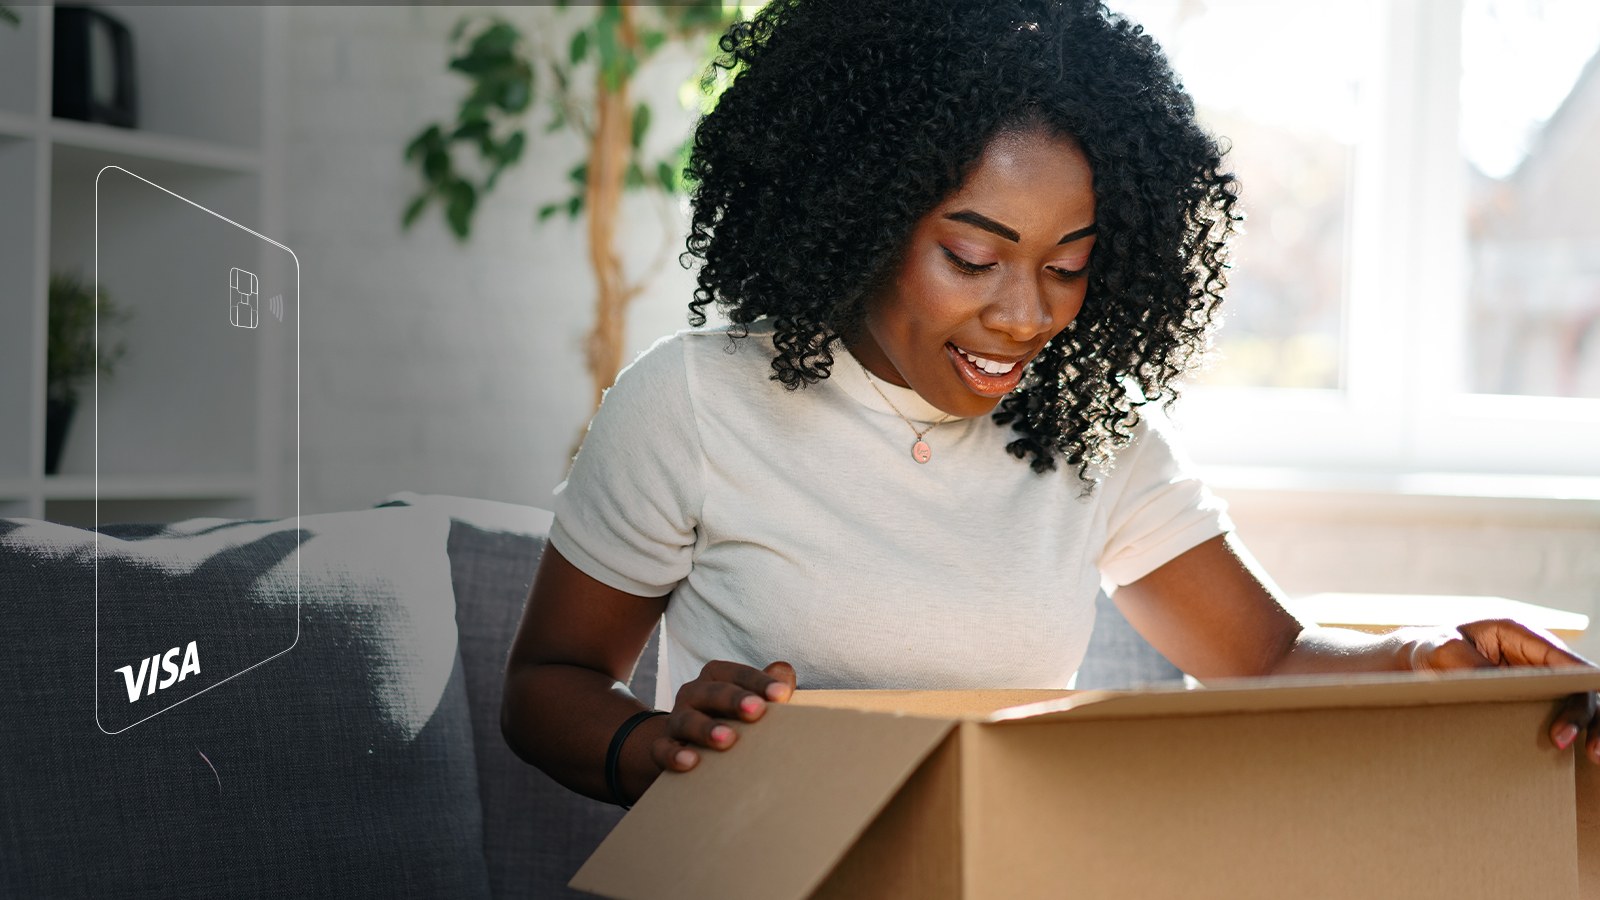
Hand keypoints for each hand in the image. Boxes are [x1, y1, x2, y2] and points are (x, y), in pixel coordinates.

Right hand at [651, 660, 796, 773]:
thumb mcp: (751, 701)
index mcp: (715, 678)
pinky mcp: (663, 748)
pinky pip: (662, 749)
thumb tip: (784, 670)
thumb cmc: (732, 719)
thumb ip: (769, 687)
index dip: (759, 682)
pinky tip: (691, 762)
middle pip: (711, 693)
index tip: (782, 694)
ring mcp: (676, 721)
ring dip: (707, 729)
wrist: (692, 745)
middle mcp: (693, 695)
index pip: (737, 674)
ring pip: (686, 721)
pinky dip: (673, 755)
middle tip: (756, 710)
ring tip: (728, 739)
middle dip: (734, 700)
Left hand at [1401, 618, 1599, 762]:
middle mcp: (1536, 655)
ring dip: (1590, 725)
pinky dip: (1574, 730)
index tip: (1584, 705)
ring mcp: (1538, 678)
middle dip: (1586, 713)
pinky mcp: (1534, 698)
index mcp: (1518, 634)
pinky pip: (1562, 713)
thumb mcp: (1442, 650)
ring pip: (1580, 700)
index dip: (1580, 683)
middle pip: (1580, 684)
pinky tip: (1580, 756)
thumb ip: (1469, 663)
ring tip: (1593, 755)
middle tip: (1582, 745)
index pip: (1563, 658)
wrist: (1415, 663)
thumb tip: (1501, 684)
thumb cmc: (1430, 650)